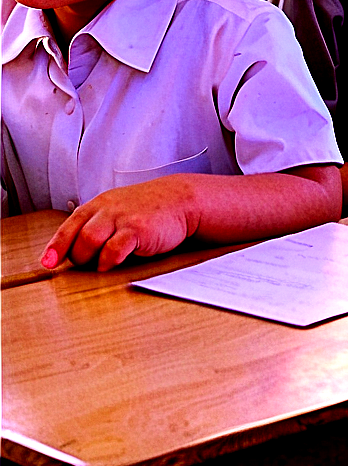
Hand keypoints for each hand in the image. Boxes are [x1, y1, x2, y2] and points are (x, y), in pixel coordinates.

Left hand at [41, 176, 199, 272]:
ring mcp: (123, 217)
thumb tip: (77, 251)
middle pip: (78, 236)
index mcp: (100, 204)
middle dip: (79, 256)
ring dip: (91, 259)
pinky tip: (116, 264)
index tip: (48, 262)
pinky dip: (109, 261)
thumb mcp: (119, 211)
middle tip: (90, 264)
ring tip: (101, 265)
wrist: (182, 200)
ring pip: (90, 241)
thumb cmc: (150, 210)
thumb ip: (99, 225)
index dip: (57, 246)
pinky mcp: (138, 229)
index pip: (70, 225)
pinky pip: (114, 249)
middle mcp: (108, 208)